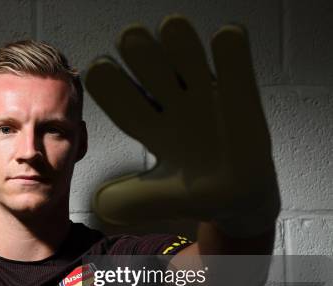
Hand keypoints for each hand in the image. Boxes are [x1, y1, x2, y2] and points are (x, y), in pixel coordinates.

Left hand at [84, 15, 279, 232]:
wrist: (238, 198)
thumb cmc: (191, 195)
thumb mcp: (156, 201)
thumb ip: (128, 201)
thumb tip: (98, 205)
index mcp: (145, 124)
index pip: (120, 99)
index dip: (110, 86)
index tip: (99, 70)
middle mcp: (170, 104)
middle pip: (150, 69)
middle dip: (141, 55)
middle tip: (131, 40)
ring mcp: (204, 95)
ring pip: (187, 57)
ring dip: (179, 43)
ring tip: (172, 29)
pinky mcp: (239, 92)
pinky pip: (234, 62)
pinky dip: (231, 50)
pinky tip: (226, 40)